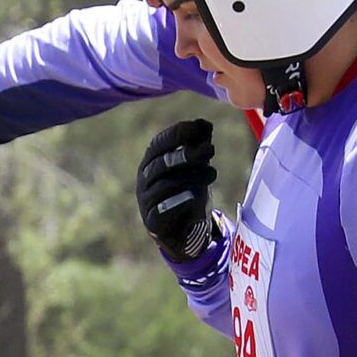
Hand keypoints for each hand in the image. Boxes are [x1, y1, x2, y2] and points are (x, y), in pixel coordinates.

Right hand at [133, 119, 221, 264]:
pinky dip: (180, 202)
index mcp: (151, 163)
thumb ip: (198, 146)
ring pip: (164, 186)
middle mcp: (144, 181)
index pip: (157, 144)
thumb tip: (204, 124)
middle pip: (160, 164)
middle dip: (187, 154)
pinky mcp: (152, 224)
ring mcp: (145, 203)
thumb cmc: (188, 193)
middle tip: (211, 149)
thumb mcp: (196, 168)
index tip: (198, 127)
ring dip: (191, 177)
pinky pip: (163, 211)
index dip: (176, 134)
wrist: (185, 232)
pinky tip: (196, 196)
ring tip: (212, 173)